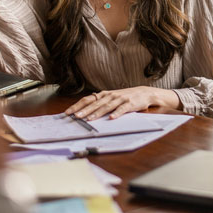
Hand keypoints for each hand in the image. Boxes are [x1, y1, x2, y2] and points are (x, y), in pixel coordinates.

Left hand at [64, 87, 179, 119]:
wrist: (144, 93)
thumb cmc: (125, 97)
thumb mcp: (111, 98)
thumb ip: (100, 104)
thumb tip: (84, 112)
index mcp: (104, 94)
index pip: (88, 99)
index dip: (77, 106)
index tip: (68, 112)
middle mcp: (110, 95)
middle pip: (95, 103)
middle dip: (84, 110)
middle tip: (75, 117)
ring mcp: (120, 99)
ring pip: (106, 106)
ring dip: (97, 113)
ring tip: (89, 119)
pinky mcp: (129, 104)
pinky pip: (122, 109)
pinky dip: (116, 113)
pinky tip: (111, 118)